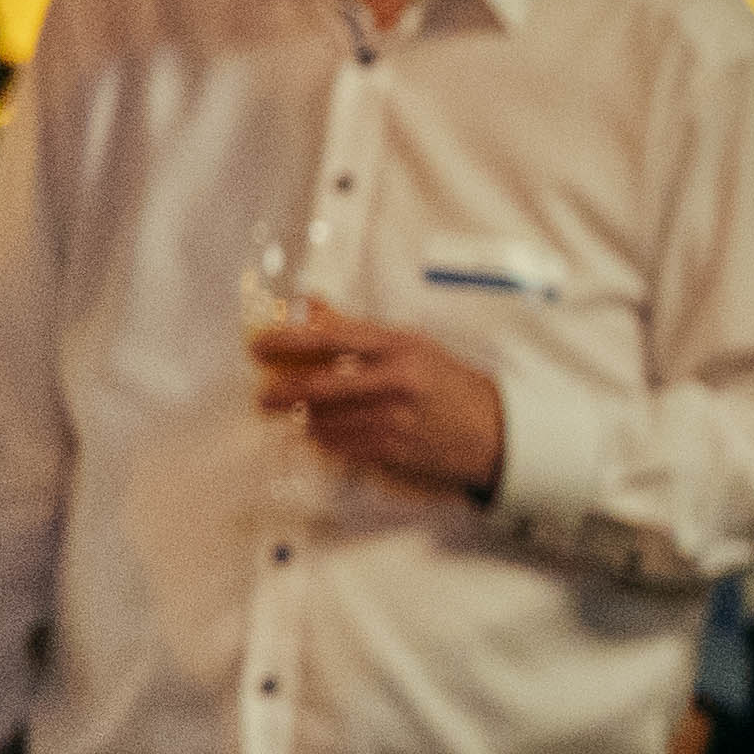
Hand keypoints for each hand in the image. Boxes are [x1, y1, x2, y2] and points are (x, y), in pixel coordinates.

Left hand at [246, 301, 506, 499]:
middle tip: (263, 396)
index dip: (288, 341)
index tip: (258, 345)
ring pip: (326, 420)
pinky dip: (326, 440)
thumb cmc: (450, 385)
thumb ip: (359, 328)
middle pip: (320, 386)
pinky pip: (342, 445)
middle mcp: (397, 381)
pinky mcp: (394, 450)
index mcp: (400, 347)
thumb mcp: (413, 346)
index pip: (332, 338)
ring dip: (307, 419)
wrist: (495, 433)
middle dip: (283, 392)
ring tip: (302, 415)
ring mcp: (395, 419)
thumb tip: (311, 304)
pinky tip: (325, 434)